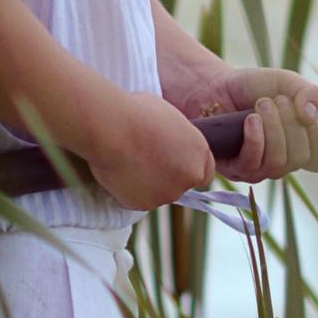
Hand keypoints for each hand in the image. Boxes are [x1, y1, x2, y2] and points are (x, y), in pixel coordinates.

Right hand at [83, 91, 217, 209]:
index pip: (205, 172)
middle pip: (181, 183)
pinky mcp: (144, 204)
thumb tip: (165, 139)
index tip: (173, 162)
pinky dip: (128, 189)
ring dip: (147, 183)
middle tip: (145, 161)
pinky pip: (136, 198)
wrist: (112, 129)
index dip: (188, 167)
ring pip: (158, 192)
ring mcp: (167, 193)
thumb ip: (173, 136)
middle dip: (167, 176)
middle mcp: (189, 176)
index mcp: (199, 152)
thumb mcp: (166, 116)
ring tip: (127, 162)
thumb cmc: (136, 112)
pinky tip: (118, 171)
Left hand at [204, 67, 317, 183]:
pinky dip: (255, 138)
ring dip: (272, 129)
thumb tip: (311, 117)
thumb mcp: (287, 83)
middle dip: (291, 126)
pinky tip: (250, 120)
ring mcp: (258, 170)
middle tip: (278, 100)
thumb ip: (309, 93)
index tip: (304, 110)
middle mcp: (281, 163)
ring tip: (262, 104)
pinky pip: (251, 164)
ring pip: (277, 163)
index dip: (317, 137)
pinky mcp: (233, 170)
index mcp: (299, 147)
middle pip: (300, 159)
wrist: (216, 86)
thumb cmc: (254, 87)